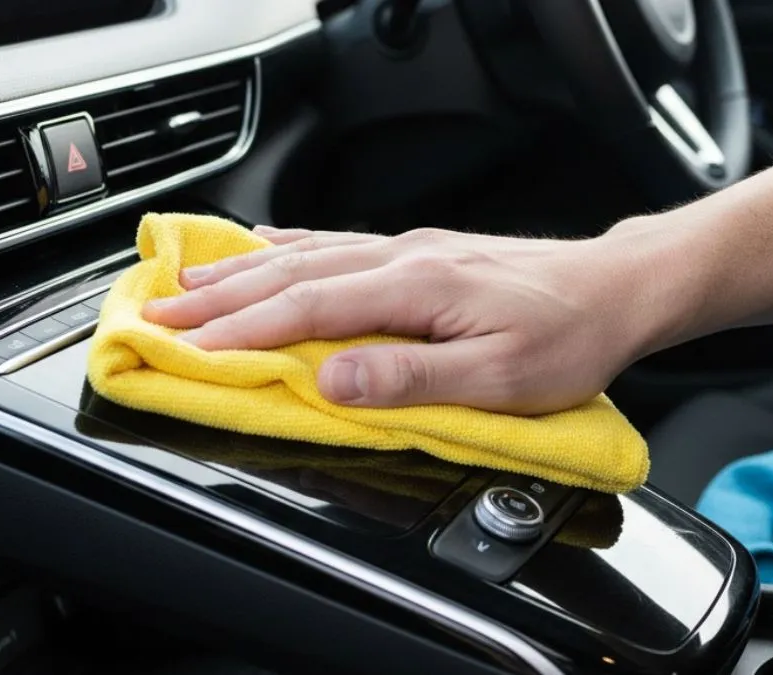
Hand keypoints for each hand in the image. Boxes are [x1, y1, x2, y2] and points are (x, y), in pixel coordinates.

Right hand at [141, 225, 651, 413]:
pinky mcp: (423, 251)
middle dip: (221, 296)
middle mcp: (405, 258)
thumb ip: (412, 378)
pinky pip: (339, 241)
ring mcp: (412, 249)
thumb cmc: (567, 337)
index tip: (185, 346)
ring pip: (309, 252)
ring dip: (244, 269)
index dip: (240, 329)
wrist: (614, 289)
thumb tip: (332, 378)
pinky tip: (268, 247)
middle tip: (159, 314)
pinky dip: (291, 246)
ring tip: (190, 282)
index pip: (307, 306)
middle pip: (293, 272)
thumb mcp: (499, 377)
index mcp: (416, 288)